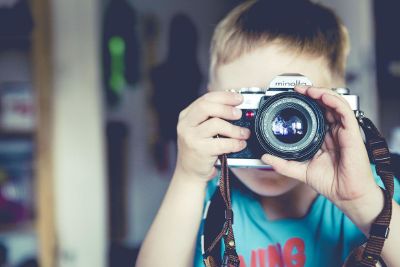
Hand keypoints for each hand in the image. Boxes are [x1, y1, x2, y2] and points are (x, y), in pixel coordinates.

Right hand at [175, 91, 250, 182]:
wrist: (189, 172)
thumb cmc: (199, 149)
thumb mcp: (200, 129)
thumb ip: (212, 117)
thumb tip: (235, 106)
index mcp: (186, 116)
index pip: (205, 99)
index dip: (224, 96)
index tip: (238, 98)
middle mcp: (186, 125)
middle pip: (207, 107)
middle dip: (227, 108)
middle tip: (239, 114)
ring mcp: (191, 138)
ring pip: (216, 124)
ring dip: (234, 128)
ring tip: (243, 133)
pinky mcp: (199, 151)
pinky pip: (222, 143)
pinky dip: (235, 143)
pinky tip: (240, 144)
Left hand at [261, 86, 379, 207]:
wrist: (346, 195)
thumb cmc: (330, 183)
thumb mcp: (300, 171)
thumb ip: (283, 164)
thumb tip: (265, 157)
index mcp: (324, 137)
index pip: (316, 114)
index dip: (306, 103)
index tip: (292, 97)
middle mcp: (334, 131)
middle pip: (325, 105)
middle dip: (311, 93)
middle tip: (297, 89)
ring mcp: (344, 131)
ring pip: (335, 103)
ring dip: (321, 93)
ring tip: (307, 89)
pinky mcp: (352, 133)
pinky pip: (345, 111)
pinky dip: (334, 101)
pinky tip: (322, 97)